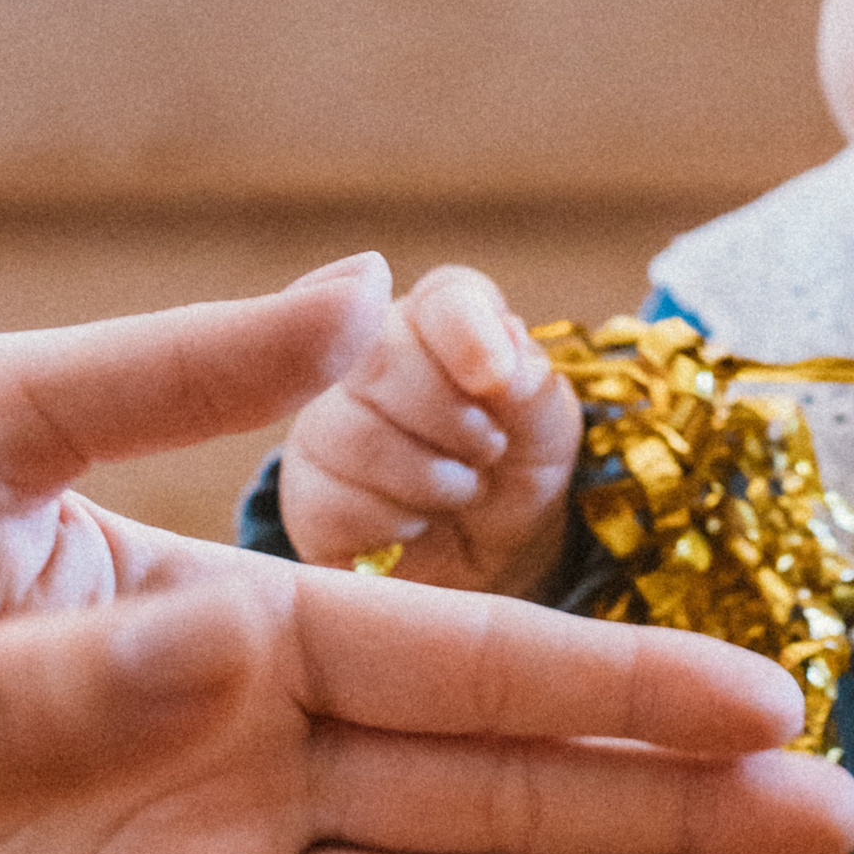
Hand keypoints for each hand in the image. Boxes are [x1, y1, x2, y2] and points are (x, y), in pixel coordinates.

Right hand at [278, 266, 581, 596]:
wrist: (490, 555)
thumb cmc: (516, 470)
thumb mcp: (548, 428)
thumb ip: (532, 385)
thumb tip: (505, 357)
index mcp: (440, 320)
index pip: (443, 298)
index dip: (469, 334)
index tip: (496, 380)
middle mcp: (368, 354)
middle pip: (383, 358)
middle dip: (452, 420)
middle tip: (489, 451)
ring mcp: (326, 420)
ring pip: (356, 435)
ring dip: (430, 478)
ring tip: (461, 491)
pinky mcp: (304, 488)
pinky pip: (333, 501)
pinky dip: (393, 522)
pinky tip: (414, 523)